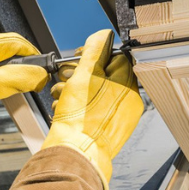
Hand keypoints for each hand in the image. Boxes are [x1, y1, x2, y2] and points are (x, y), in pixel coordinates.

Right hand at [41, 29, 142, 189]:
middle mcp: (126, 104)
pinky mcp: (103, 130)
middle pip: (103, 76)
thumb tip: (103, 35)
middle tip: (66, 78)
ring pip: (93, 94)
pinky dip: (76, 108)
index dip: (95, 54)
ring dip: (73, 91)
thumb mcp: (85, 75)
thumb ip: (95, 51)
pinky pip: (91, 111)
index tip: (79, 57)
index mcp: (127, 88)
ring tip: (61, 97)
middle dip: (79, 74)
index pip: (117, 58)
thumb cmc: (80, 119)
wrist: (73, 154)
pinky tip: (63, 110)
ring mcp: (116, 119)